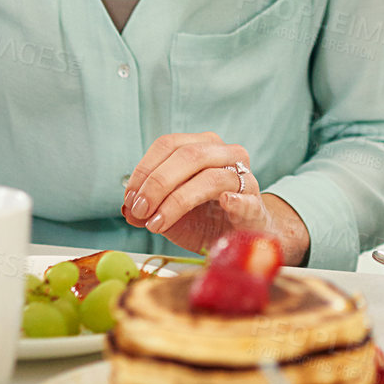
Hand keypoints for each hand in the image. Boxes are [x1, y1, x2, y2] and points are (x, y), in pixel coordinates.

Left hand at [122, 132, 308, 263]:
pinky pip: (245, 198)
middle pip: (189, 156)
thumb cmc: (205, 219)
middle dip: (157, 184)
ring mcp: (244, 178)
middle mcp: (224, 154)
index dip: (144, 169)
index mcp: (202, 147)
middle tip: (140, 210)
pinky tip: (225, 203)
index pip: (168, 144)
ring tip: (158, 223)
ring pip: (211, 177)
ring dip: (178, 200)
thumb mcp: (170, 213)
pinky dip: (235, 200)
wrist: (242, 238)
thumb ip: (148, 209)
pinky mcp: (256, 204)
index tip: (130, 198)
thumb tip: (128, 208)